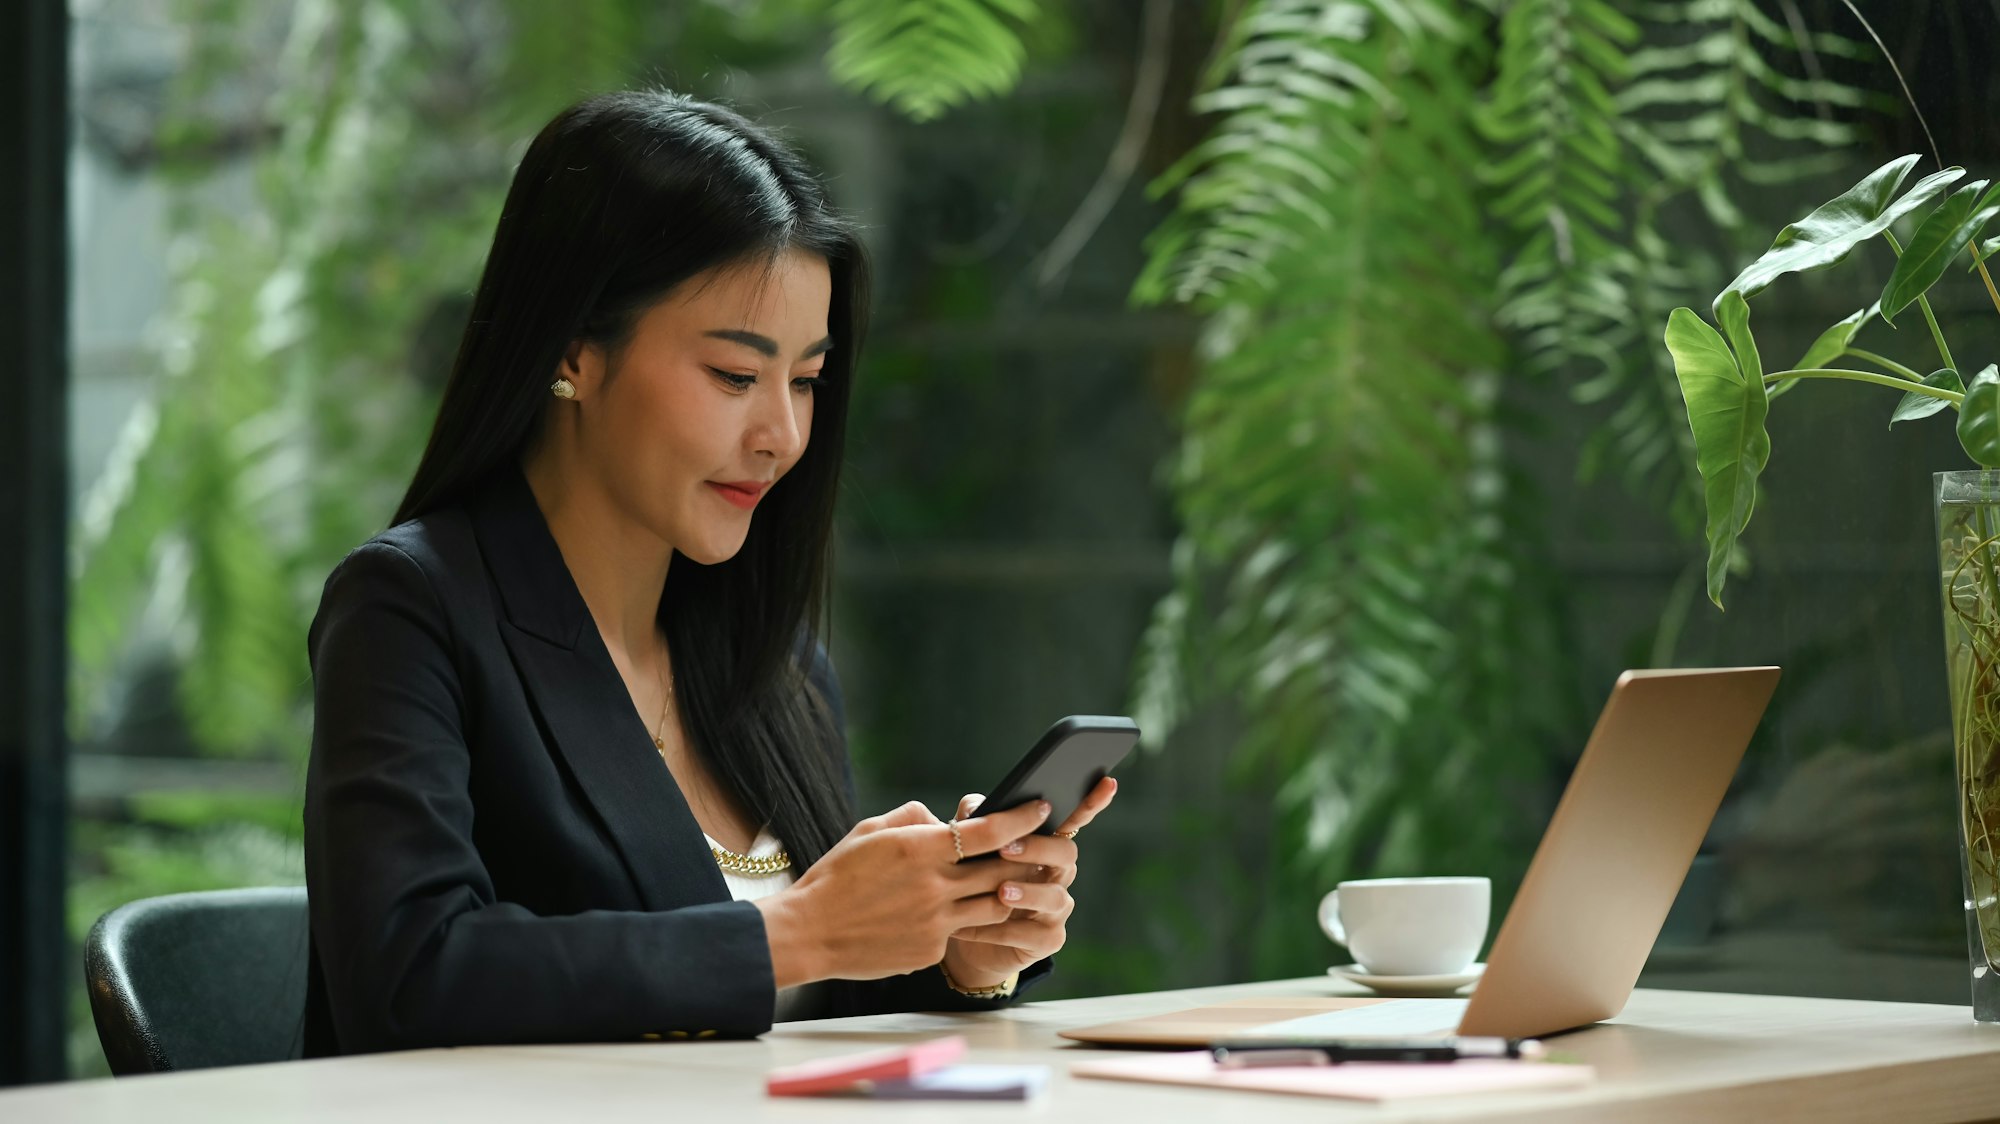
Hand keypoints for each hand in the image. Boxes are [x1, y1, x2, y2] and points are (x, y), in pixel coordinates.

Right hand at [757, 797, 1053, 984]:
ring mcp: (935, 922)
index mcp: (920, 849)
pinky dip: (959, 920)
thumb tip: (942, 818)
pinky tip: (947, 915)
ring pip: (994, 906)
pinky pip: (959, 931)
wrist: (809, 931)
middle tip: (1037, 848)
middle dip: (1025, 858)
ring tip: (1003, 883)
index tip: (1041, 807)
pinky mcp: (930, 951)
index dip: (1021, 817)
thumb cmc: (836, 876)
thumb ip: (913, 818)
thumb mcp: (869, 831)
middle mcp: (934, 886)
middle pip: (1002, 871)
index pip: (989, 831)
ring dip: (1002, 893)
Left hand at [941, 776, 1118, 987]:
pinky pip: (1033, 935)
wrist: (962, 934)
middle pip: (1066, 853)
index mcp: (1045, 844)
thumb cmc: (970, 879)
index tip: (1107, 780)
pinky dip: (1002, 930)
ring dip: (1027, 892)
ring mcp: (1056, 908)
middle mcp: (1059, 873)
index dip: (1092, 801)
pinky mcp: (1046, 939)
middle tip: (1005, 848)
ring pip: (1055, 896)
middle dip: (1039, 848)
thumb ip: (971, 822)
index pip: (1073, 819)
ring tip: (1000, 892)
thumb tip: (975, 808)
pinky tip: (973, 927)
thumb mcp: (966, 847)